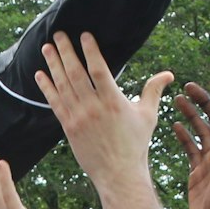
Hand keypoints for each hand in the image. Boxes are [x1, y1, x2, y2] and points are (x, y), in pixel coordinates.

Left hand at [33, 31, 174, 188]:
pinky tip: (40, 74)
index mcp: (113, 101)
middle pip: (76, 73)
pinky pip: (55, 103)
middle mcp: (93, 107)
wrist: (118, 173)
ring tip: (47, 48)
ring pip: (63, 86)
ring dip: (53, 65)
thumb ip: (153, 91)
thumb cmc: (136, 144)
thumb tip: (169, 74)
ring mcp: (78, 117)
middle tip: (58, 34)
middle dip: (66, 52)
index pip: (98, 69)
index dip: (90, 51)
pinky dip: (47, 87)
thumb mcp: (148, 115)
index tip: (84, 35)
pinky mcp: (68, 127)